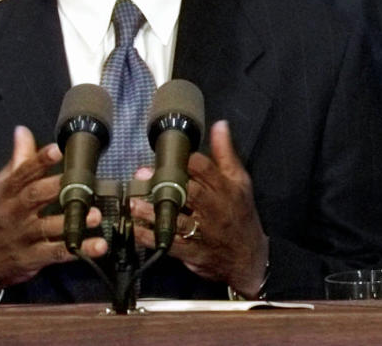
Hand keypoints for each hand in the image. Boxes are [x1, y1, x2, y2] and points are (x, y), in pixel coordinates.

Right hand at [0, 126, 106, 299]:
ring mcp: (23, 236)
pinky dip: (79, 250)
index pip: (23, 173)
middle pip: (33, 197)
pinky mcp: (33, 258)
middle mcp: (13, 212)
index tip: (57, 149)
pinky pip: (57, 253)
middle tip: (80, 180)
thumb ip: (18, 161)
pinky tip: (97, 246)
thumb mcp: (0, 188)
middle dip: (55, 188)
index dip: (40, 160)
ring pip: (48, 227)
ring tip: (94, 215)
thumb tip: (22, 131)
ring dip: (72, 221)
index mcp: (6, 192)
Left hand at [131, 120, 268, 297]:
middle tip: (143, 173)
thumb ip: (226, 153)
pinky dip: (150, 236)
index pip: (206, 169)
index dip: (187, 161)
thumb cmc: (241, 212)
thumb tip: (219, 124)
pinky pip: (168, 244)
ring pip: (176, 219)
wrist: (248, 257)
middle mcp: (213, 208)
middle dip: (165, 182)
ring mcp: (201, 231)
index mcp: (225, 188)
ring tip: (134, 203)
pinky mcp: (191, 251)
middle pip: (189, 192)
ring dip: (152, 211)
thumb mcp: (240, 180)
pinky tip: (136, 228)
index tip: (171, 153)